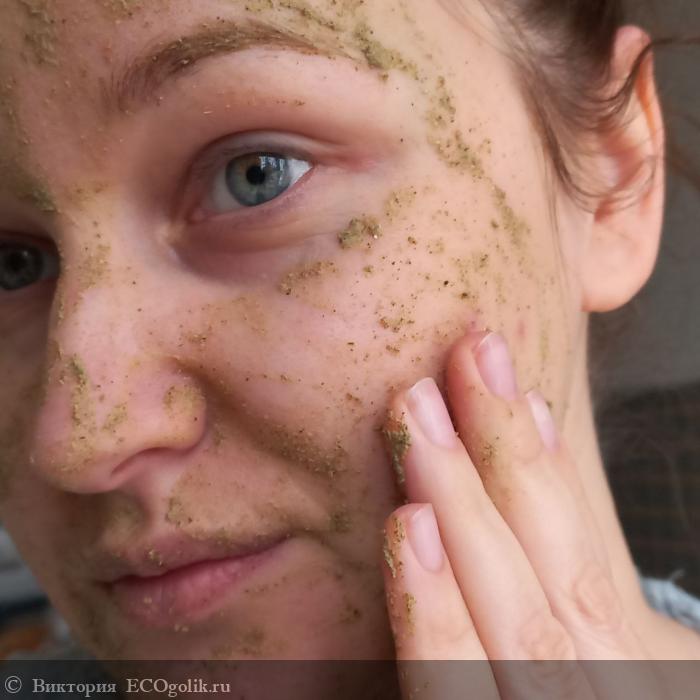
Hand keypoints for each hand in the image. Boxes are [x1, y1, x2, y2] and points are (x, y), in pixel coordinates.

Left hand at [381, 330, 666, 698]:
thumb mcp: (582, 660)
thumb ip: (550, 608)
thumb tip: (508, 491)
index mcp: (611, 662)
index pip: (580, 557)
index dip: (549, 466)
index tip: (514, 386)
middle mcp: (592, 688)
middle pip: (555, 567)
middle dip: (506, 454)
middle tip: (468, 356)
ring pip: (519, 618)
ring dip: (466, 501)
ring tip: (419, 413)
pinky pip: (453, 694)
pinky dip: (436, 616)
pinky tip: (411, 531)